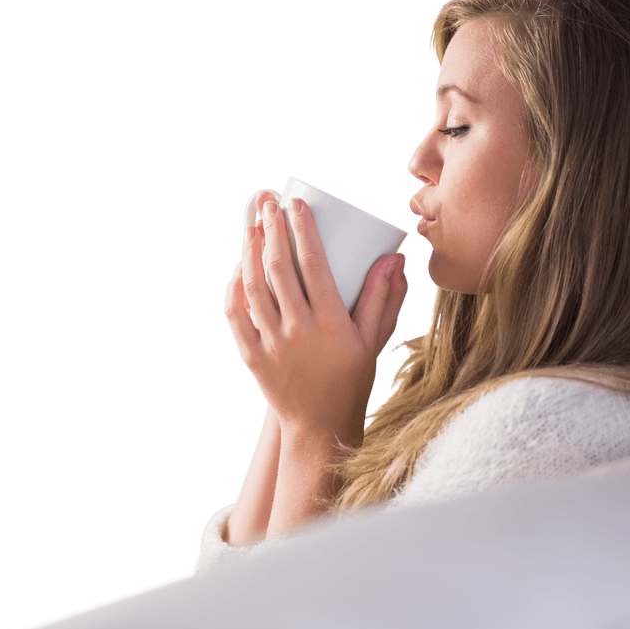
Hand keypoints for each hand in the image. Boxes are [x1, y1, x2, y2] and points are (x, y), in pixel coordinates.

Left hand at [224, 193, 407, 443]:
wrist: (319, 425)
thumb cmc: (351, 378)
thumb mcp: (373, 339)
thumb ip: (383, 297)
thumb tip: (395, 258)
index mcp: (330, 322)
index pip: (313, 264)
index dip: (303, 230)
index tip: (297, 204)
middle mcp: (298, 330)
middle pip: (279, 268)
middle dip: (273, 229)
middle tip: (270, 203)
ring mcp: (271, 342)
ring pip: (253, 286)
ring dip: (250, 251)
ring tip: (253, 225)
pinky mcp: (252, 354)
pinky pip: (236, 314)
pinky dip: (235, 288)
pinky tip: (239, 267)